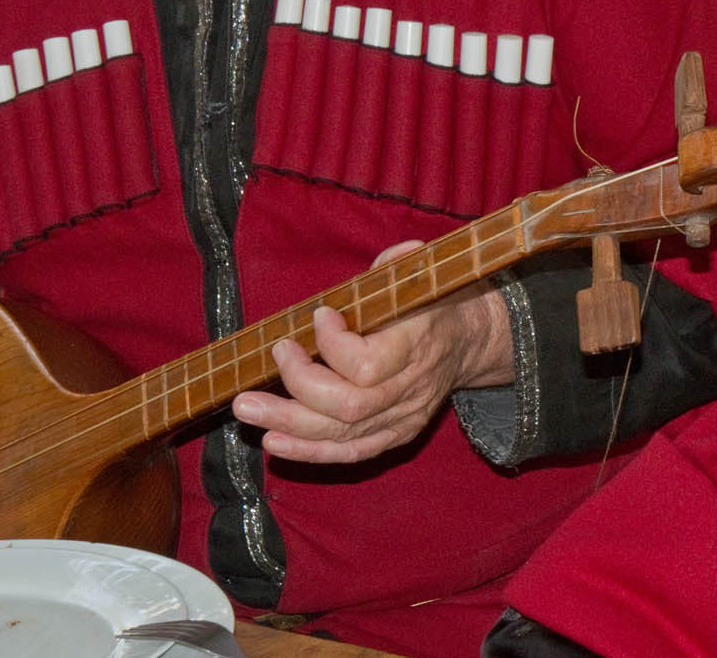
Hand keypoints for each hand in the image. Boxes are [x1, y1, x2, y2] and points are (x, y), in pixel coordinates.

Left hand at [231, 241, 515, 463]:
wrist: (469, 340)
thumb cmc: (434, 301)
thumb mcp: (421, 275)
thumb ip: (396, 268)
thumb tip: (383, 265)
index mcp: (419, 343)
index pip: (366, 364)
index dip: (332, 345)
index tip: (318, 315)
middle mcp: (412, 387)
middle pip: (348, 406)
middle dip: (299, 385)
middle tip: (275, 354)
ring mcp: (404, 416)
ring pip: (342, 433)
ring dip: (288, 422)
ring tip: (247, 408)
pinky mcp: (396, 434)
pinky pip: (351, 452)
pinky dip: (309, 450)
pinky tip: (274, 440)